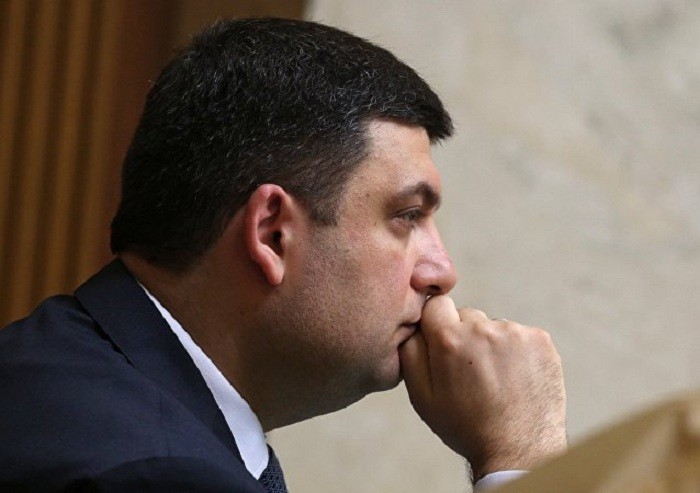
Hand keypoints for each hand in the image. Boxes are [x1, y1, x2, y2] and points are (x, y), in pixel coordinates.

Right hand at [399, 295, 566, 478]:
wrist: (519, 450)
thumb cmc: (466, 427)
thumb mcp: (422, 397)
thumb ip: (410, 353)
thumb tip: (413, 326)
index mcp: (449, 339)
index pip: (436, 305)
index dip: (438, 325)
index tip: (444, 347)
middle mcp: (482, 328)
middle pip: (467, 316)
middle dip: (465, 337)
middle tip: (470, 372)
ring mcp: (515, 332)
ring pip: (493, 327)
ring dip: (492, 345)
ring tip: (495, 380)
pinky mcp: (540, 340)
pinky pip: (520, 335)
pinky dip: (517, 352)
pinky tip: (514, 378)